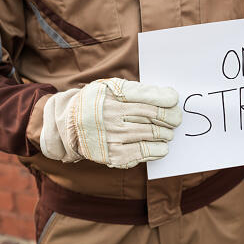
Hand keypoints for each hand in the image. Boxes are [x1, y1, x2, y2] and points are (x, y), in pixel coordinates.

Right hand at [40, 78, 181, 167]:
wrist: (67, 126)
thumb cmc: (96, 103)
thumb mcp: (110, 87)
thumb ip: (138, 90)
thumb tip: (169, 96)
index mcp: (112, 95)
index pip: (149, 97)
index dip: (167, 100)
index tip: (174, 101)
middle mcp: (112, 115)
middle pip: (154, 116)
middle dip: (171, 118)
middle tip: (175, 119)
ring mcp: (113, 137)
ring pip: (153, 134)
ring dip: (166, 134)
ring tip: (166, 133)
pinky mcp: (114, 155)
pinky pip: (144, 152)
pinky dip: (158, 150)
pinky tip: (160, 146)